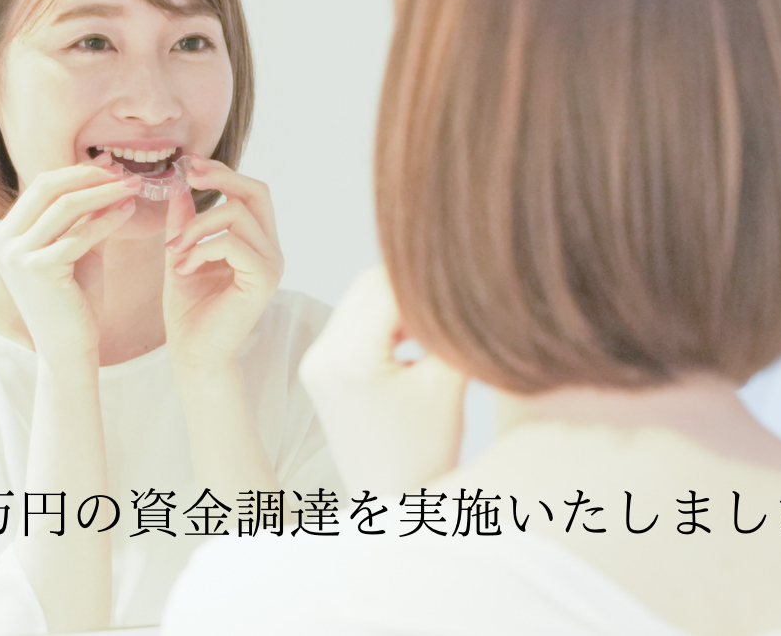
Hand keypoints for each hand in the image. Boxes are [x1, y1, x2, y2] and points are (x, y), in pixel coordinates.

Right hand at [0, 154, 143, 368]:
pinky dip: (107, 219)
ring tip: (133, 187)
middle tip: (123, 172)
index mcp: (6, 235)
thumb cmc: (75, 302)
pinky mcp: (38, 270)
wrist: (69, 350)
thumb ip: (84, 217)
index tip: (110, 166)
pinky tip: (128, 212)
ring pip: (66, 206)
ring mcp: (17, 256)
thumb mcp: (77, 250)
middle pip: (48, 187)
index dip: (78, 172)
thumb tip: (107, 177)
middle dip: (89, 175)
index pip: (41, 187)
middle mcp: (4, 242)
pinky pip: (79, 235)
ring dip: (104, 192)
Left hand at [161, 156, 283, 368]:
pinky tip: (182, 269)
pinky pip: (232, 243)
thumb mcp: (181, 254)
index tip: (189, 165)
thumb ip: (184, 221)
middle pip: (257, 191)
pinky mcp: (263, 280)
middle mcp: (271, 250)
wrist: (193, 354)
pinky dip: (201, 249)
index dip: (222, 172)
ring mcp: (271, 264)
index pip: (250, 192)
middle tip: (187, 175)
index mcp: (256, 242)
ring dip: (196, 226)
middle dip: (221, 177)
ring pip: (237, 214)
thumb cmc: (189, 310)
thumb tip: (179, 183)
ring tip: (173, 251)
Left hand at [298, 267, 468, 497]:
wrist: (391, 500)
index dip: (429, 283)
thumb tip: (464, 280)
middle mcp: (322, 355)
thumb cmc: (425, 452)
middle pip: (369, 284)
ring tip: (430, 336)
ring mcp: (315, 361)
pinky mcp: (319, 369)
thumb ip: (452, 327)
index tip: (460, 289)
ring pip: (360, 299)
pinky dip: (384, 321)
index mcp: (349, 359)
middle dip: (411, 289)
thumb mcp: (447, 382)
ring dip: (397, 304)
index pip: (390, 286)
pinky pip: (352, 321)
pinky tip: (412, 346)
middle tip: (447, 310)